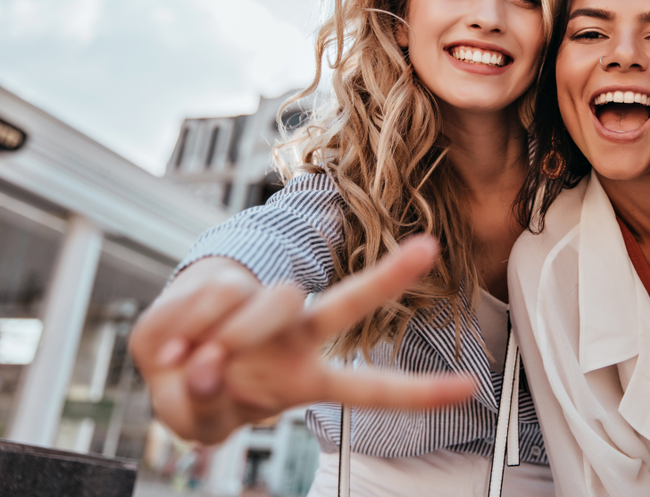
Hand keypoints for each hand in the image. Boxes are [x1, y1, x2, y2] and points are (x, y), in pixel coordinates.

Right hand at [129, 236, 475, 443]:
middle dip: (390, 278)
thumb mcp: (198, 418)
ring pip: (271, 301)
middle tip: (427, 249)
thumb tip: (201, 365)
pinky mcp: (227, 286)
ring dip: (225, 337)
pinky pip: (214, 296)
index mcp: (304, 378)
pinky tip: (169, 345)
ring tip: (189, 365)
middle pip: (346, 305)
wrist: (162, 356)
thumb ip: (202, 405)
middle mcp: (297, 337)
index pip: (369, 387)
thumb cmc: (196, 392)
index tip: (469, 387)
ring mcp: (265, 310)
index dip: (418, 393)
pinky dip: (182, 325)